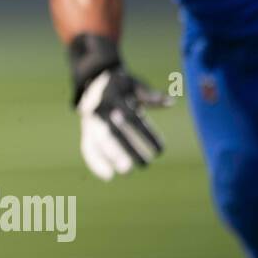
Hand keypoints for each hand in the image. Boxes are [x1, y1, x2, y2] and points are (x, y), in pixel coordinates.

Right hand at [69, 34, 169, 180]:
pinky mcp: (86, 131)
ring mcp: (90, 122)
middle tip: (131, 168)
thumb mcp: (134, 84)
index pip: (130, 119)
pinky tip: (108, 176)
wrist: (93, 80)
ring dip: (108, 158)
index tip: (161, 150)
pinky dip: (95, 162)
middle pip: (108, 134)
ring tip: (126, 173)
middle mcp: (99, 112)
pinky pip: (87, 147)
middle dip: (118, 151)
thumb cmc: (121, 84)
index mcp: (112, 98)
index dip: (145, 134)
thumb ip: (150, 95)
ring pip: (96, 143)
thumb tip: (170, 102)